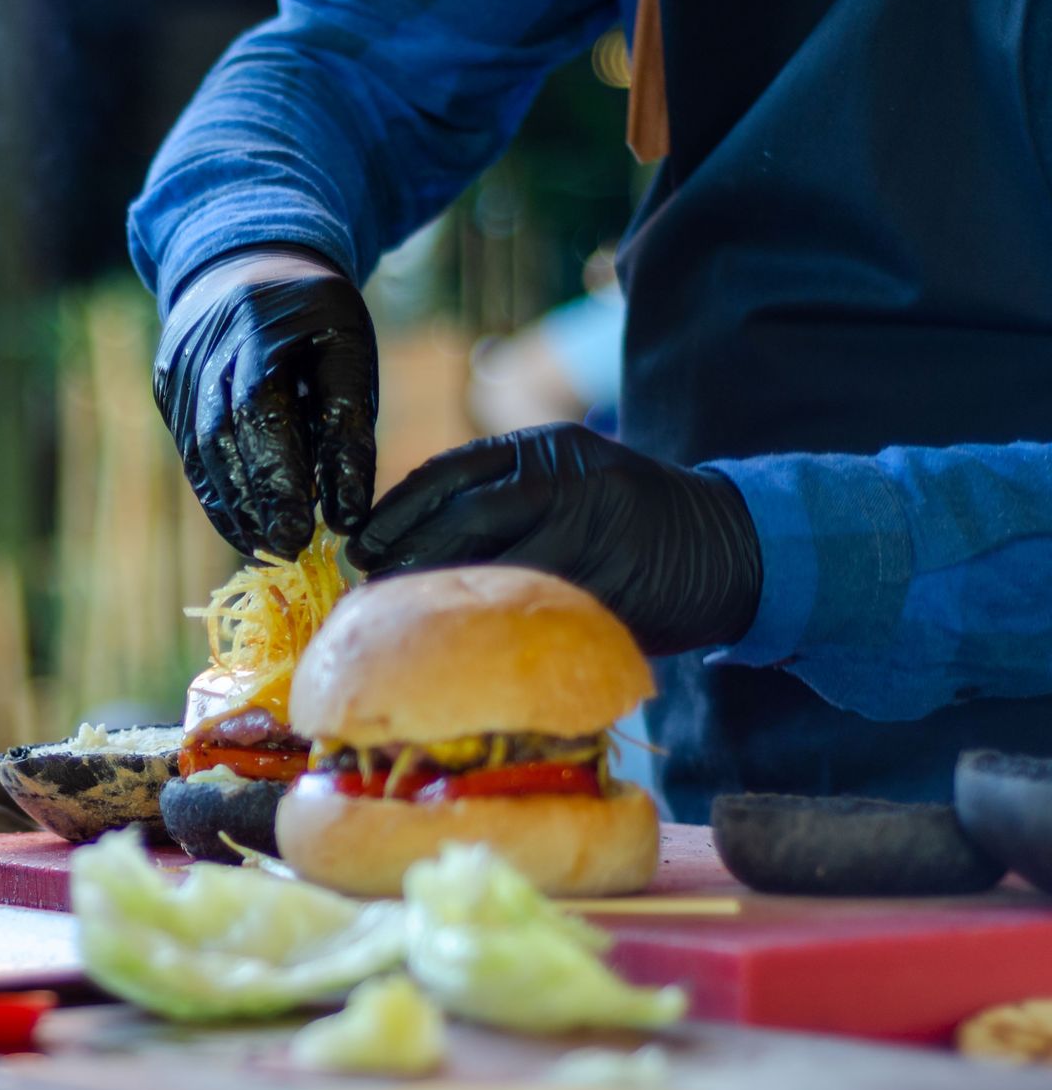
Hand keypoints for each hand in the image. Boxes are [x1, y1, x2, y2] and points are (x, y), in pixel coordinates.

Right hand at [154, 246, 378, 558]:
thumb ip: (348, 430)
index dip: (277, 479)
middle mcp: (204, 345)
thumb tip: (347, 514)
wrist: (247, 259)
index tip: (302, 532)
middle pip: (221, 438)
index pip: (259, 413)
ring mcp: (176, 366)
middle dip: (255, 501)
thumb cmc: (313, 316)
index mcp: (257, 325)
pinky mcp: (165, 385)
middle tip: (288, 548)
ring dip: (232, 506)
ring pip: (199, 451)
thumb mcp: (347, 354)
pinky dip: (216, 491)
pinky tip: (242, 524)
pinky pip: (188, 449)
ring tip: (266, 545)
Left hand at [345, 424, 762, 654]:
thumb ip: (499, 500)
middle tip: (370, 588)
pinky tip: (462, 641)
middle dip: (406, 555)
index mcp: (547, 449)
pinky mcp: (609, 584)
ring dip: (440, 594)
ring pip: (493, 566)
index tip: (360, 542)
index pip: (447, 472)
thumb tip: (403, 540)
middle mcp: (567, 478)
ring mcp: (592, 530)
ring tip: (404, 616)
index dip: (395, 511)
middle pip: (460, 517)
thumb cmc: (627, 523)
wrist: (730, 547)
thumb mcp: (567, 483)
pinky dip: (491, 626)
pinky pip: (533, 609)